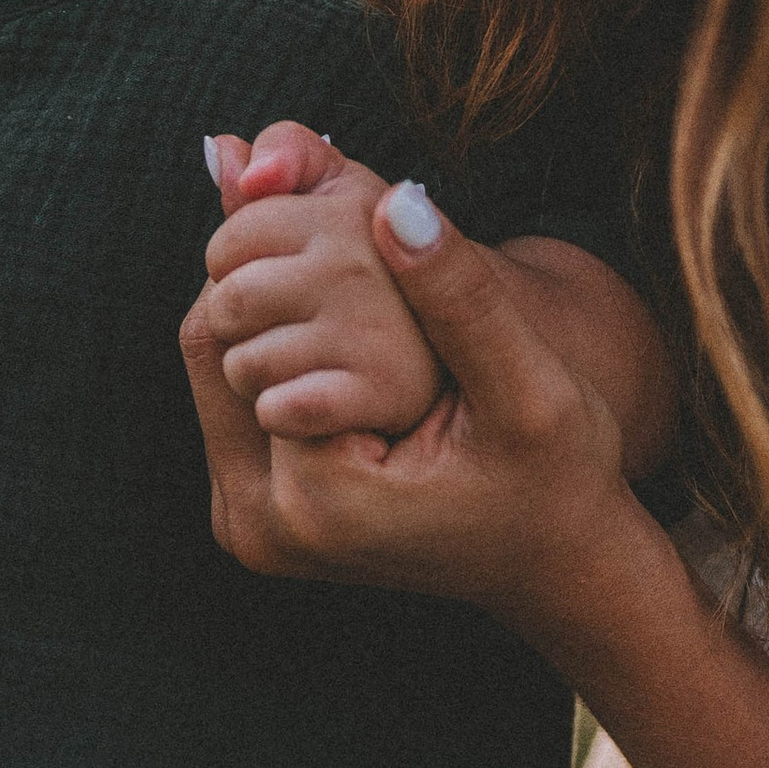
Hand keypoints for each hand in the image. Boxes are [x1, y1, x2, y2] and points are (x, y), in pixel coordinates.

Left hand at [181, 177, 644, 648]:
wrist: (554, 566)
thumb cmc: (559, 480)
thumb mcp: (529, 385)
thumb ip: (460, 297)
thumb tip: (395, 201)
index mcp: (312, 496)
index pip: (235, 328)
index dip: (281, 253)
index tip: (344, 214)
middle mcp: (258, 527)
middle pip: (209, 351)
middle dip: (263, 283)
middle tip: (341, 239)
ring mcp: (250, 531)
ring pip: (215, 373)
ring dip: (264, 314)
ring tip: (343, 280)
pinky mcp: (257, 523)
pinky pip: (234, 407)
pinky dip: (273, 356)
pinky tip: (333, 332)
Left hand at [200, 120, 443, 435]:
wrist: (507, 363)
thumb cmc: (407, 284)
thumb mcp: (363, 202)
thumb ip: (295, 161)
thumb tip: (224, 150)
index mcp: (353, 209)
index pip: (234, 235)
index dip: (236, 260)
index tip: (275, 274)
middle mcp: (361, 266)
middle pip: (230, 300)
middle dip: (239, 320)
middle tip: (286, 327)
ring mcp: (373, 338)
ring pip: (245, 362)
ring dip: (257, 374)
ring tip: (306, 367)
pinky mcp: (382, 401)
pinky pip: (279, 409)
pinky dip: (282, 413)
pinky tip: (314, 406)